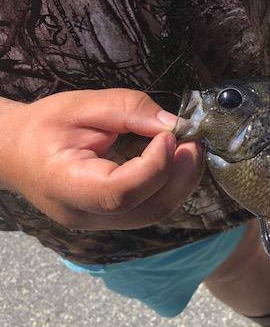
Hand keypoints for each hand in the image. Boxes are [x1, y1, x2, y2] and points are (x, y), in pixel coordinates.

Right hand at [0, 89, 202, 229]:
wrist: (14, 152)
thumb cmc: (43, 126)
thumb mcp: (81, 105)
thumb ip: (127, 109)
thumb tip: (172, 123)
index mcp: (66, 186)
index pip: (120, 193)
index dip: (155, 166)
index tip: (170, 134)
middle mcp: (85, 214)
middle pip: (148, 209)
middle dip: (182, 175)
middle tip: (195, 140)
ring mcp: (100, 222)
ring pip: (155, 212)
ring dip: (182, 180)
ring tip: (189, 147)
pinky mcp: (112, 218)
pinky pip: (150, 206)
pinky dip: (170, 184)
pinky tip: (175, 159)